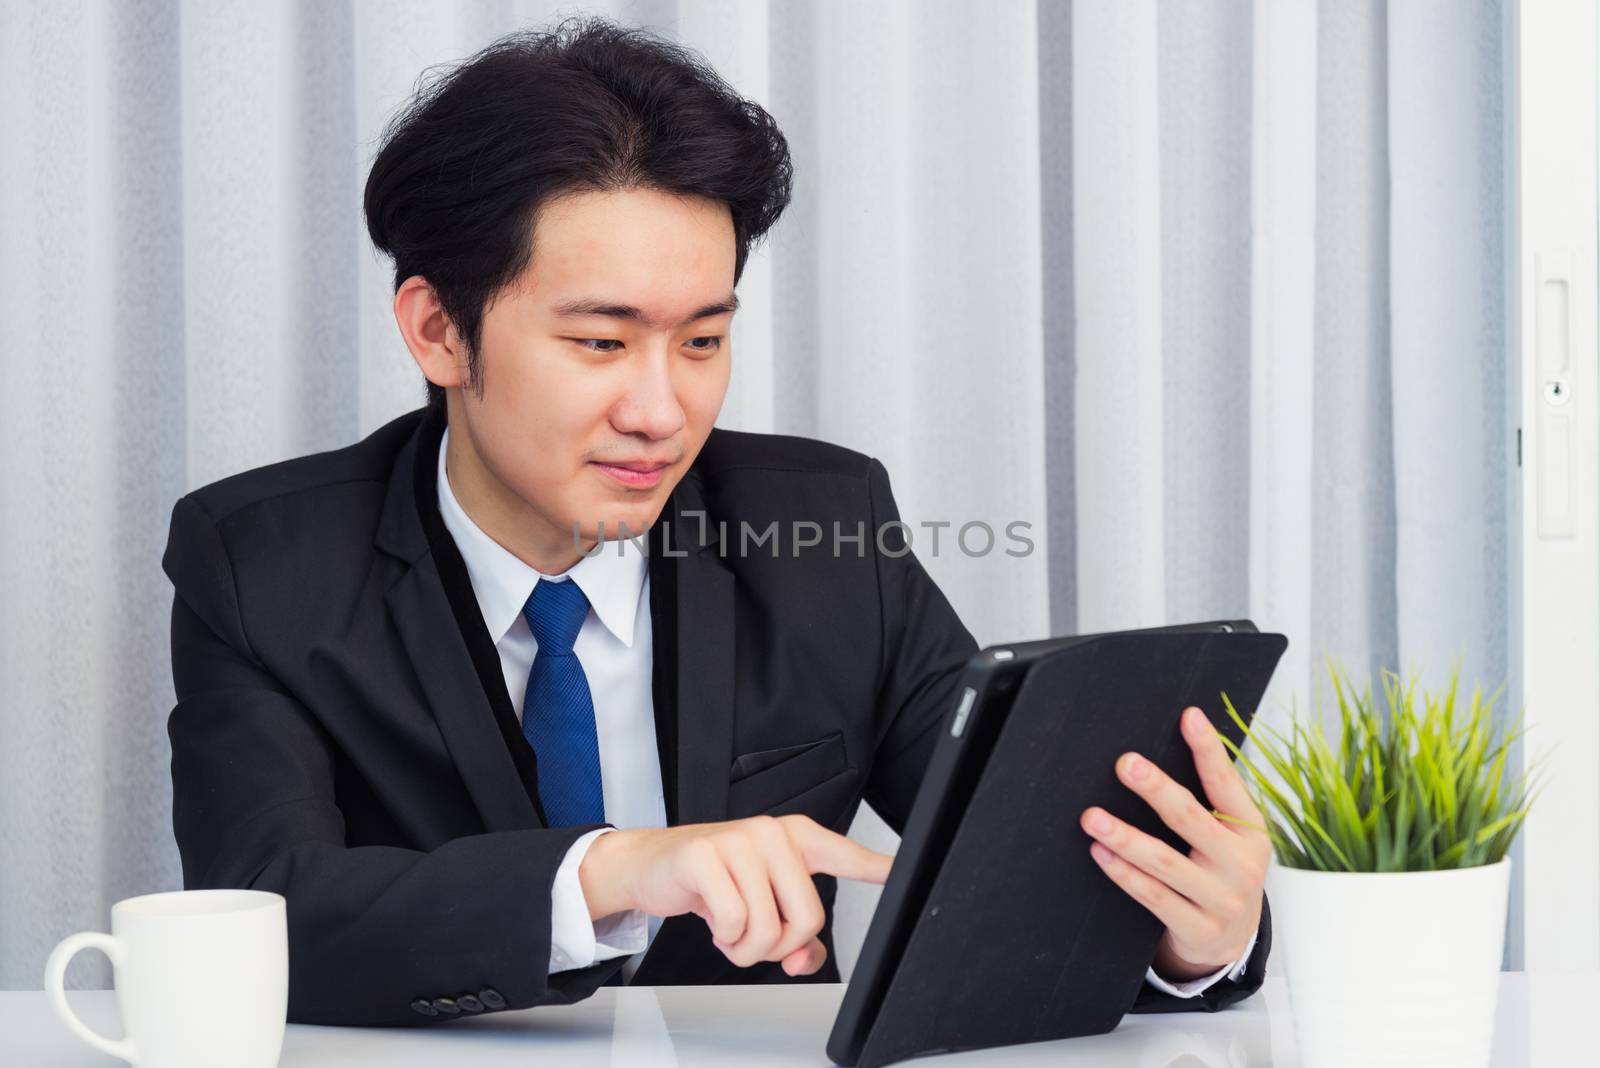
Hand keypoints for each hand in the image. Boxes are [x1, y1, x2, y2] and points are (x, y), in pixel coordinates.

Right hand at [578, 814, 893, 975]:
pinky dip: (722, 937)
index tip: (904, 871)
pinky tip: (711, 920)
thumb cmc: (714, 884)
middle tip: (751, 934)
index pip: (847, 856)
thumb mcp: (761, 908)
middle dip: (778, 946)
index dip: (879, 868)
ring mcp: (740, 839)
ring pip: (769, 927)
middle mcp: (774, 833)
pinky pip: (733, 921)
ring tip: (728, 926)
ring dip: (744, 948)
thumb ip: (795, 939)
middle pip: (808, 918)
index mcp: (797, 839)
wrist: (652, 865)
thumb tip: (802, 962)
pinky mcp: (706, 854)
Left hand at [1079, 705, 1269, 981]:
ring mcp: (1221, 900)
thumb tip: (1180, 734)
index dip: (1209, 750)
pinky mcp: (1198, 928)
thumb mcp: (1230, 834)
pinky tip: (1101, 852)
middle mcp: (1241, 864)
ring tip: (1092, 816)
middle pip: (1191, 819)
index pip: (1227, 784)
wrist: (1233, 939)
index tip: (1188, 717)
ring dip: (1125, 837)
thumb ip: (1210, 796)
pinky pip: (1154, 898)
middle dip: (1157, 789)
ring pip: (1165, 863)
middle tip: (1125, 763)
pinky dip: (1124, 874)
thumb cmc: (1222, 870)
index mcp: (1250, 831)